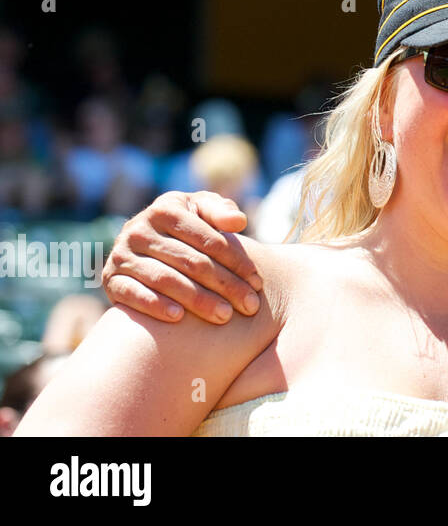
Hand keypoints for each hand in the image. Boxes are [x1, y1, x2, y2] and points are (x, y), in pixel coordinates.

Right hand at [103, 191, 263, 324]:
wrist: (144, 246)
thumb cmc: (186, 227)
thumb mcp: (202, 211)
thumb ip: (222, 211)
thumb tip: (238, 222)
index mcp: (166, 208)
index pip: (209, 239)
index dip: (237, 261)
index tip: (258, 282)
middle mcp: (139, 229)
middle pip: (192, 262)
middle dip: (225, 285)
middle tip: (250, 306)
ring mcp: (121, 255)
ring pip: (166, 279)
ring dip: (197, 300)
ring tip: (224, 316)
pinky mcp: (110, 279)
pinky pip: (133, 294)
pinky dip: (155, 305)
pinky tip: (179, 317)